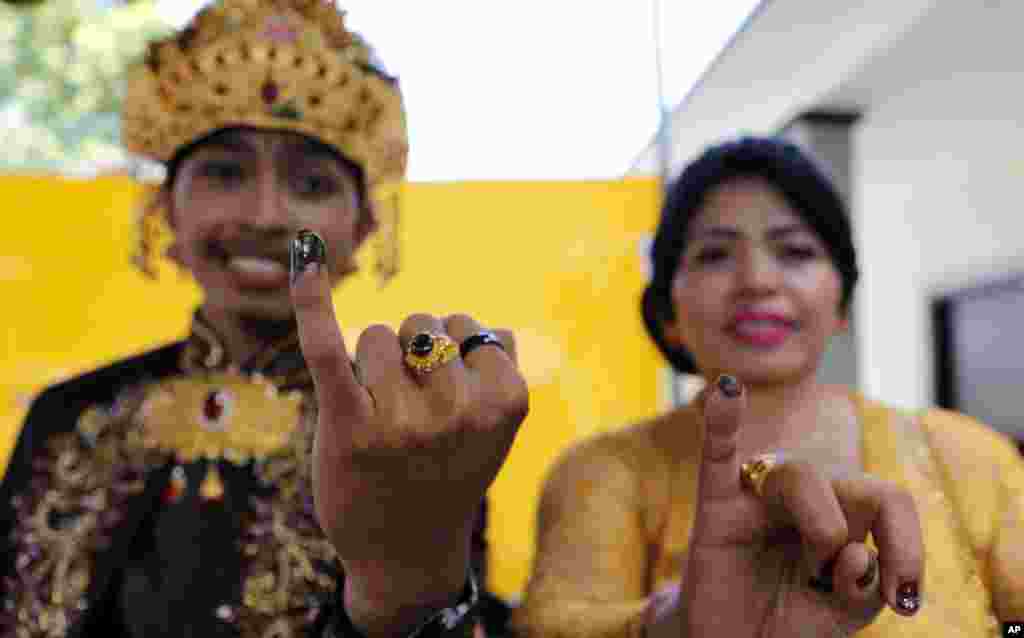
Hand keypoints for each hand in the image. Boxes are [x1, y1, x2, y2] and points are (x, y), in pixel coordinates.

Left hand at [289, 231, 528, 629]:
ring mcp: (403, 418)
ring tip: (382, 419)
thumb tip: (482, 325)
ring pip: (382, 336)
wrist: (405, 555)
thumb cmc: (448, 476)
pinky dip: (313, 297)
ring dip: (376, 366)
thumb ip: (494, 369)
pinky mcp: (349, 425)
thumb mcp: (493, 429)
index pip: (472, 328)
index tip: (454, 408)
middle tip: (414, 417)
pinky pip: (330, 346)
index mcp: (506, 402)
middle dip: (415, 356)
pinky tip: (306, 256)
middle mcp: (459, 409)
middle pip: (426, 325)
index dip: (456, 359)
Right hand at [676, 375, 923, 637]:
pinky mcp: (715, 505)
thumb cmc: (791, 619)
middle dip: (865, 542)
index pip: (889, 500)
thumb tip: (858, 555)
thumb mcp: (845, 612)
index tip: (904, 601)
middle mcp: (806, 494)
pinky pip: (717, 452)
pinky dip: (721, 418)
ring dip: (822, 529)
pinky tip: (728, 391)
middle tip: (837, 585)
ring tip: (808, 573)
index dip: (908, 546)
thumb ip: (865, 587)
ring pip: (800, 475)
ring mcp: (759, 496)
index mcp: (844, 513)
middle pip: (855, 485)